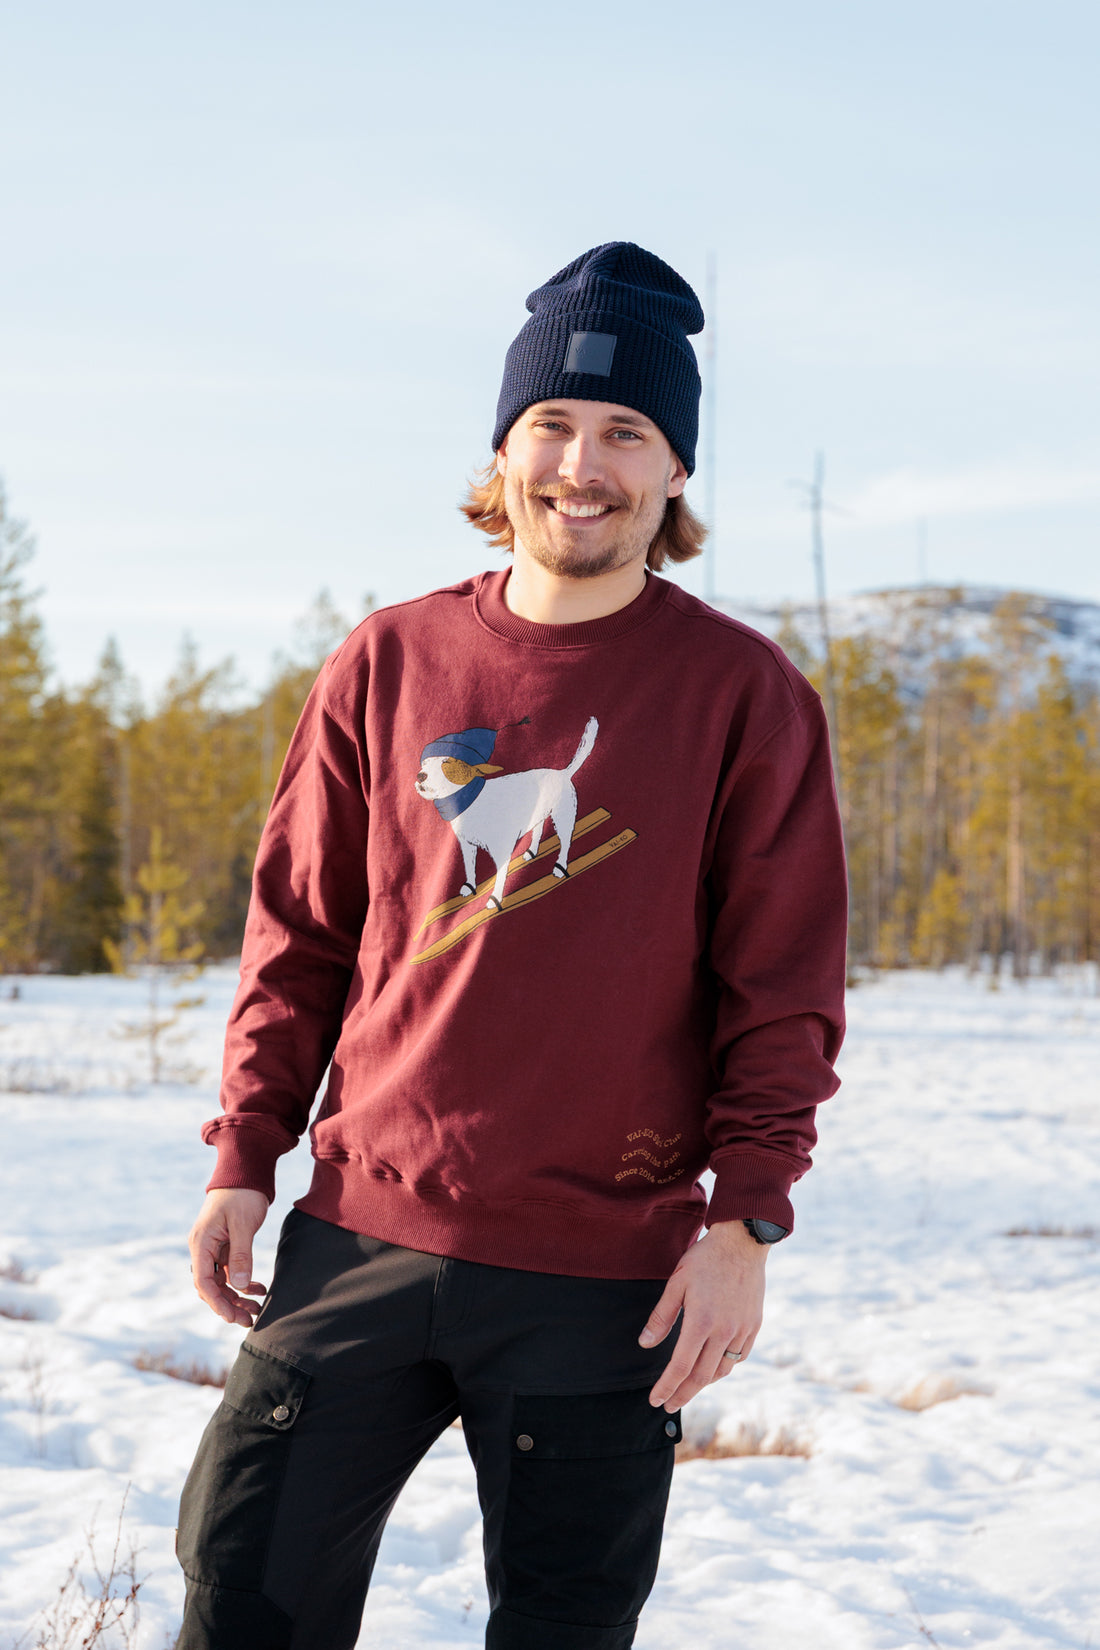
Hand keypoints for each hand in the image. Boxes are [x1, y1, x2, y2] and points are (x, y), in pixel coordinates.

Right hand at [188, 1188, 269, 1326]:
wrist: (245, 1171)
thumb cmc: (243, 1193)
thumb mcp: (243, 1224)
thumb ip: (241, 1255)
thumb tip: (238, 1286)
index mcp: (201, 1243)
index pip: (204, 1282)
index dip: (217, 1303)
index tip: (232, 1317)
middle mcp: (203, 1248)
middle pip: (211, 1286)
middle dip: (228, 1305)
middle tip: (249, 1320)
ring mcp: (213, 1248)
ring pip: (222, 1282)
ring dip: (237, 1297)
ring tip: (257, 1309)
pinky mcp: (225, 1246)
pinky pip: (231, 1271)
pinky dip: (243, 1282)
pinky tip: (260, 1288)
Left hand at [639, 1220, 767, 1410]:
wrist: (742, 1242)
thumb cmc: (705, 1259)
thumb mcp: (677, 1282)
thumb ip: (661, 1316)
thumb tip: (645, 1343)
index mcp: (700, 1322)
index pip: (679, 1367)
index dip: (666, 1387)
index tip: (655, 1400)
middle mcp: (723, 1332)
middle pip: (701, 1377)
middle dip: (682, 1394)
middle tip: (669, 1404)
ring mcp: (741, 1330)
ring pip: (722, 1370)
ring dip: (704, 1383)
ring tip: (689, 1386)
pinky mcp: (754, 1325)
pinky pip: (739, 1356)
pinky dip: (724, 1367)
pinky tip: (714, 1366)